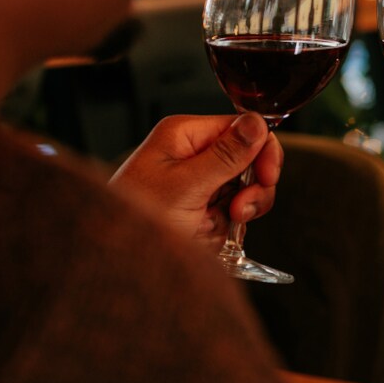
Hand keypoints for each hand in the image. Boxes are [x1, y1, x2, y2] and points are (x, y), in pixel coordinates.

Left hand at [109, 113, 282, 244]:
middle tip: (240, 208)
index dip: (261, 150)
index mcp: (185, 135)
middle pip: (249, 158)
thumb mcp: (186, 186)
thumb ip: (225, 156)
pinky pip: (234, 211)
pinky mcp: (203, 209)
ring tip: (221, 223)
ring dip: (243, 208)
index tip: (266, 177)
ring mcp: (200, 183)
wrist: (117, 259)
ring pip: (246, 187)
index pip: (241, 128)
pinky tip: (212, 233)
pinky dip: (231, 225)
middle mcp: (194, 154)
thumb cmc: (136, 218)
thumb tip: (257, 123)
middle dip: (253, 185)